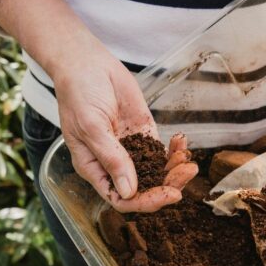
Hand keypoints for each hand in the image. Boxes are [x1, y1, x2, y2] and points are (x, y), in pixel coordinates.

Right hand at [52, 45, 196, 212]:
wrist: (86, 63)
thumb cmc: (78, 94)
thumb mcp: (91, 127)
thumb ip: (111, 158)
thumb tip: (128, 191)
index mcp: (94, 169)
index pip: (120, 198)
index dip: (145, 202)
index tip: (168, 194)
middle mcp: (113, 164)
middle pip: (143, 189)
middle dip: (167, 185)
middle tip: (186, 173)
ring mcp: (130, 149)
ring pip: (156, 172)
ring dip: (174, 169)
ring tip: (187, 159)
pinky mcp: (143, 133)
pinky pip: (161, 151)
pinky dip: (174, 150)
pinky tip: (182, 142)